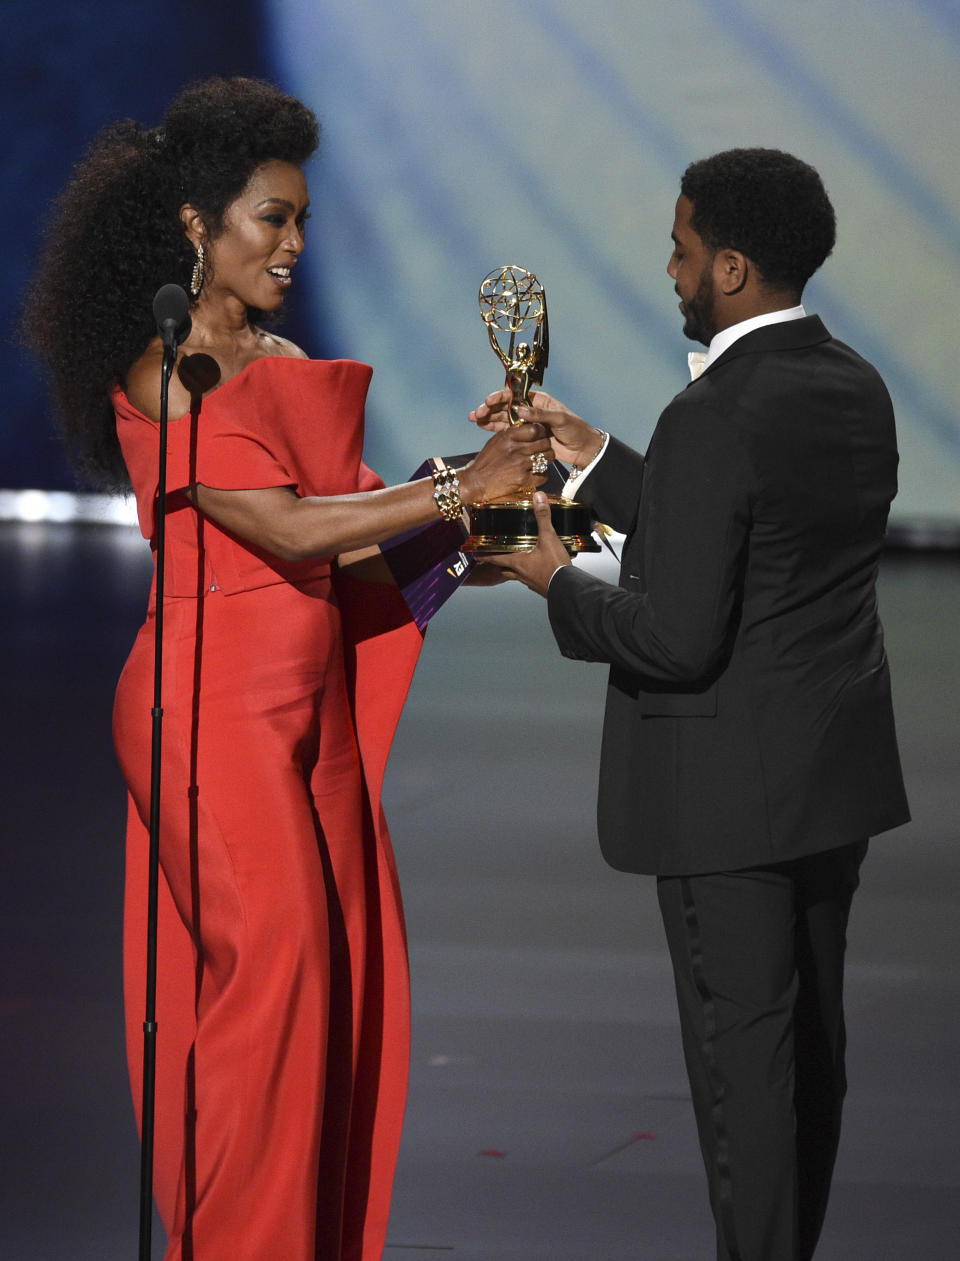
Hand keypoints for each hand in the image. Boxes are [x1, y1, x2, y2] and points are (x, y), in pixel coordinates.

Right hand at [458, 421, 552, 504]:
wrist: (476, 482)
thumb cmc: (486, 462)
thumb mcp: (496, 441)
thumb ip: (511, 434)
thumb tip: (527, 427)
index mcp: (508, 437)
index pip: (535, 429)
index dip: (541, 432)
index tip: (541, 436)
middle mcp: (516, 449)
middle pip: (544, 443)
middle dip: (546, 446)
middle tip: (543, 450)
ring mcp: (520, 465)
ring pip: (546, 458)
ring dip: (546, 460)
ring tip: (540, 462)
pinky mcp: (523, 480)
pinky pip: (543, 475)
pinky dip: (541, 476)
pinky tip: (535, 475)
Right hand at [469, 389, 603, 467]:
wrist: (583, 448)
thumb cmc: (576, 430)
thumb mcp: (560, 420)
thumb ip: (540, 415)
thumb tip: (519, 409)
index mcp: (538, 400)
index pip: (514, 395)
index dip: (499, 397)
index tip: (487, 402)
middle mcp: (530, 410)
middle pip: (505, 406)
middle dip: (489, 409)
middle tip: (476, 414)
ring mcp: (526, 424)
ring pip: (503, 418)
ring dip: (488, 418)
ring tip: (475, 420)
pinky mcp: (525, 437)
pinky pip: (507, 431)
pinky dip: (494, 429)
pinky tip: (483, 428)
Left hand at [481, 492, 571, 597]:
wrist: (567, 588)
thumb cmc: (555, 566)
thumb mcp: (548, 538)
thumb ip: (542, 518)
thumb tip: (538, 499)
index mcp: (518, 562)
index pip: (495, 558)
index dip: (484, 556)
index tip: (475, 555)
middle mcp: (521, 574)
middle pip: (503, 569)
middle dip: (498, 564)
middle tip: (493, 559)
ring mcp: (531, 582)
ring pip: (516, 576)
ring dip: (513, 570)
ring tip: (515, 563)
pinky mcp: (541, 586)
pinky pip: (531, 580)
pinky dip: (530, 575)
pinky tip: (537, 569)